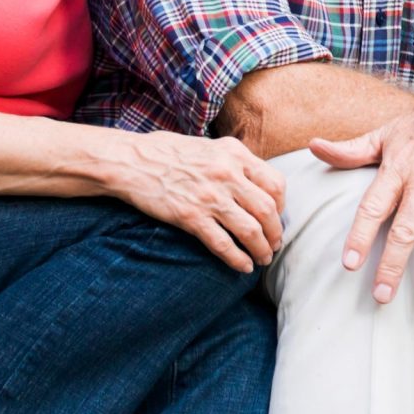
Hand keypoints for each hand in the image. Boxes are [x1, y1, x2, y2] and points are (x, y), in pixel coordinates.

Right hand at [111, 133, 285, 272]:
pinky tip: (242, 267)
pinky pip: (223, 244)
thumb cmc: (167, 152)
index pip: (275, 183)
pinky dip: (237, 259)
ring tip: (262, 259)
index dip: (282, 206)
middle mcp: (227, 174)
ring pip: (251, 230)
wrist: (131, 161)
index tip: (277, 217)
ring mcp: (210, 196)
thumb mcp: (209, 146)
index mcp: (234, 153)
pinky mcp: (191, 217)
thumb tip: (255, 183)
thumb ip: (233, 162)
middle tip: (274, 244)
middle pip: (268, 210)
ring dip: (262, 249)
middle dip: (275, 233)